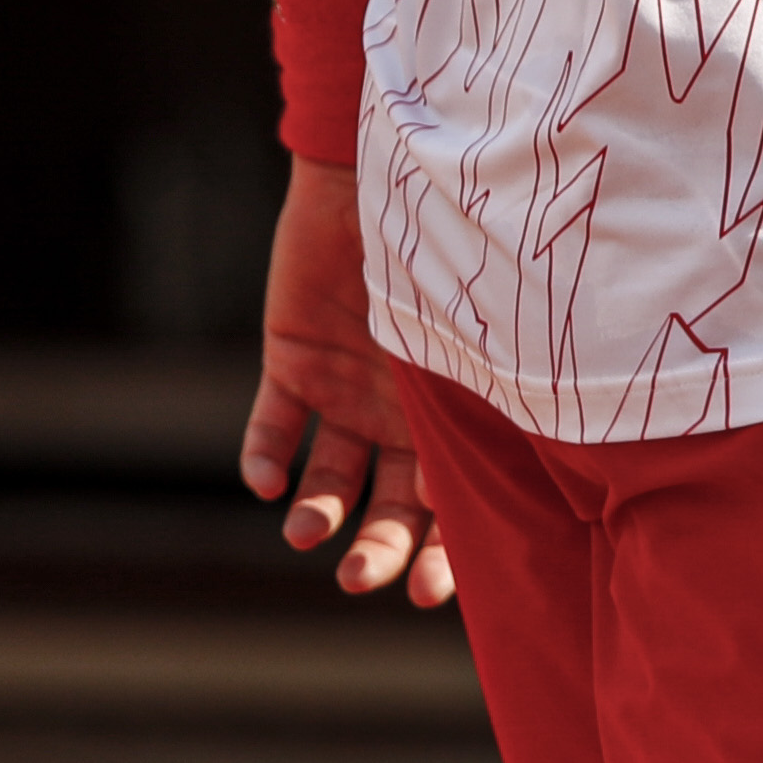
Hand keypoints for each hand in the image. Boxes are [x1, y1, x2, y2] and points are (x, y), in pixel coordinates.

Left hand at [238, 156, 450, 606]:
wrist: (395, 166)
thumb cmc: (462, 241)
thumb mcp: (481, 327)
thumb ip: (490, 396)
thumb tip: (496, 483)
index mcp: (458, 416)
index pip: (451, 506)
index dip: (441, 556)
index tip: (426, 596)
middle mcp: (401, 416)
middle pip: (388, 508)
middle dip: (378, 551)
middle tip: (360, 580)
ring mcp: (346, 391)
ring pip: (328, 481)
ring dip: (316, 514)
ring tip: (305, 532)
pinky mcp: (294, 362)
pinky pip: (274, 425)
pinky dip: (265, 455)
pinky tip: (267, 480)